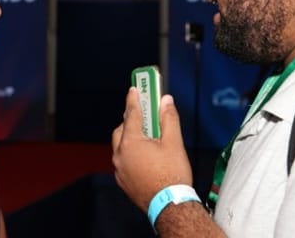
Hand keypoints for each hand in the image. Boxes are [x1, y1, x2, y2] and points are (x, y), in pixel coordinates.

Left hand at [111, 87, 192, 211]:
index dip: (134, 99)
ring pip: (122, 146)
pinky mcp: (123, 181)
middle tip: (146, 115)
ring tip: (149, 138)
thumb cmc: (172, 176)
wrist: (170, 206)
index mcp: (130, 142)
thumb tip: (165, 101)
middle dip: (132, 121)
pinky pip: (124, 161)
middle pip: (122, 130)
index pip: (131, 114)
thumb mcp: (174, 143)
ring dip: (132, 138)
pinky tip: (146, 157)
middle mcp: (120, 155)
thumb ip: (168, 119)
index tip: (135, 89)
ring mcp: (120, 169)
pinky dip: (132, 154)